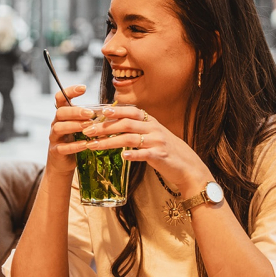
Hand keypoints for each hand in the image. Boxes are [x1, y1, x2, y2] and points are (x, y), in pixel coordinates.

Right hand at [46, 84, 95, 173]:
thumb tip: (112, 108)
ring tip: (88, 126)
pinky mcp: (56, 151)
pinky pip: (63, 147)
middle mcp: (56, 123)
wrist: (63, 162)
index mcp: (63, 115)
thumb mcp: (81, 126)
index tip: (83, 87)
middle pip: (60, 112)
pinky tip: (85, 144)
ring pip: (59, 128)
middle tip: (90, 113)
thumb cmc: (76, 141)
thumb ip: (90, 117)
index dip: (69, 91)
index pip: (60, 97)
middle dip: (75, 111)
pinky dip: (75, 145)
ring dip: (75, 126)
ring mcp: (55, 137)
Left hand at [81, 105, 213, 197]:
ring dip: (110, 142)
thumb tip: (113, 124)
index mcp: (151, 121)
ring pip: (129, 138)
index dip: (114, 110)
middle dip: (104, 127)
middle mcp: (154, 128)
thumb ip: (137, 128)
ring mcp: (157, 142)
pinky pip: (144, 154)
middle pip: (126, 124)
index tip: (98, 112)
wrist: (188, 166)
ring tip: (94, 145)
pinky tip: (122, 156)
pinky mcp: (160, 156)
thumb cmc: (166, 150)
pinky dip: (133, 155)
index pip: (130, 111)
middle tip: (88, 131)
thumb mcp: (153, 134)